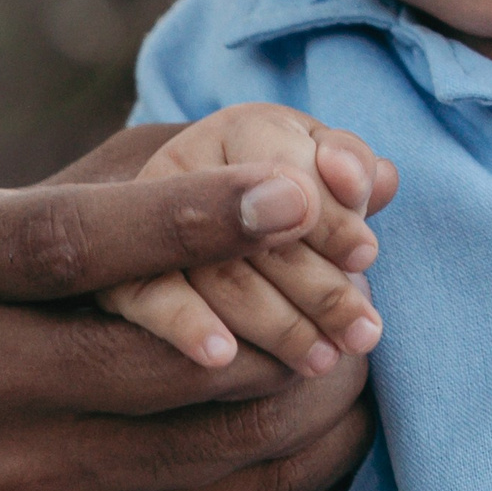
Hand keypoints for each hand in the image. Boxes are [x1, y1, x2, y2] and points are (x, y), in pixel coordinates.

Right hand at [0, 124, 398, 490]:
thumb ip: (206, 156)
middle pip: (175, 358)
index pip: (75, 243)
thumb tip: (363, 173)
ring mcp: (20, 484)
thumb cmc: (72, 272)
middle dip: (294, 315)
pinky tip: (349, 405)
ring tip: (360, 335)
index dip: (191, 219)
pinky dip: (317, 446)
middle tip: (365, 281)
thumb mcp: (100, 191)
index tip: (297, 194)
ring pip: (226, 431)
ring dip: (320, 382)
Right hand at [98, 104, 386, 375]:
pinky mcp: (115, 273)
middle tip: (363, 333)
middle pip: (256, 229)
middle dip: (319, 286)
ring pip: (216, 272)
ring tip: (324, 361)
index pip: (288, 168)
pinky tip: (223, 359)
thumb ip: (351, 172)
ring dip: (276, 324)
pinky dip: (186, 326)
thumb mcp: (324, 173)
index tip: (366, 256)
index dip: (331, 214)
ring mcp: (141, 218)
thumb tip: (376, 179)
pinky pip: (148, 299)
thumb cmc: (294, 197)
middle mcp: (185, 163)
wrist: (209, 221)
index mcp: (243, 129)